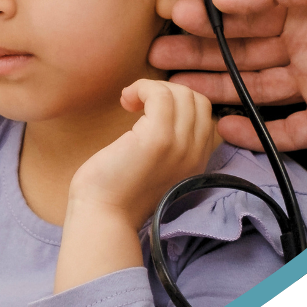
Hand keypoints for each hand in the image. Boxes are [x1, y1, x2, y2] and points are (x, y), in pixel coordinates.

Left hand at [55, 79, 219, 293]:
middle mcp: (194, 154)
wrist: (103, 218)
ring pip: (182, 94)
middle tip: (139, 104)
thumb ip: (167, 146)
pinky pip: (161, 95)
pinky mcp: (157, 139)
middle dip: (167, 90)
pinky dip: (143, 88)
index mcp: (196, 162)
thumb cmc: (117, 192)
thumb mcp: (154, 168)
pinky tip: (126, 100)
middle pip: (197, 100)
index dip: (178, 103)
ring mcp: (178, 146)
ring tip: (130, 102)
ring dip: (152, 88)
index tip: (150, 110)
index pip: (204, 114)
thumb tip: (156, 110)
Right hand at [148, 0, 306, 150]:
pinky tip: (224, 126)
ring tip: (178, 90)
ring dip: (218, 89)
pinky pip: (287, 128)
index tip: (173, 18)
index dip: (209, 18)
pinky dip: (257, 132)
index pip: (245, 14)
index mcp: (303, 7)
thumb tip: (222, 1)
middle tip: (159, 59)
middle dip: (200, 54)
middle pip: (242, 52)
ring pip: (256, 88)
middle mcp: (305, 43)